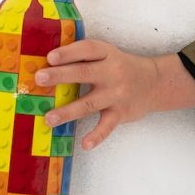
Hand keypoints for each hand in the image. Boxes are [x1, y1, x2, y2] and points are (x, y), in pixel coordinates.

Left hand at [34, 39, 194, 150]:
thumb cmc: (120, 67)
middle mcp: (112, 72)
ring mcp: (117, 94)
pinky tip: (85, 144)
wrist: (154, 83)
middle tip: (40, 78)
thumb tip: (47, 64)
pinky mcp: (120, 113)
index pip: (87, 50)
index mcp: (107, 54)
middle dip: (60, 76)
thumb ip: (84, 57)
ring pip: (89, 103)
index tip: (50, 57)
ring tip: (49, 118)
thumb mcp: (107, 55)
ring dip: (68, 111)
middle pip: (84, 73)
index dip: (69, 52)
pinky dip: (97, 136)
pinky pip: (107, 126)